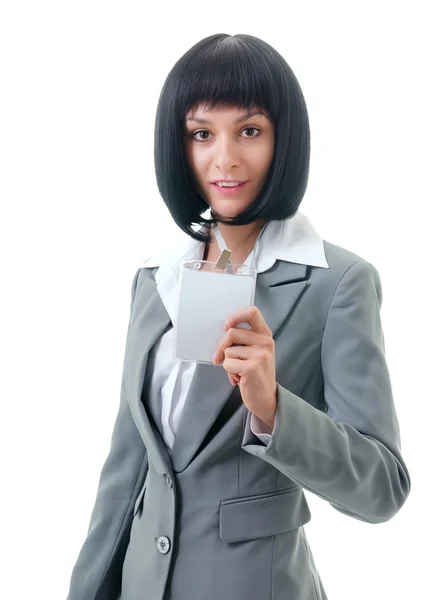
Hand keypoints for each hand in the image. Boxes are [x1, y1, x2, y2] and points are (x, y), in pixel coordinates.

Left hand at [213, 306, 277, 427]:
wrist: (266, 399)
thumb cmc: (255, 374)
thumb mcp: (255, 352)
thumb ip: (243, 340)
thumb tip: (223, 332)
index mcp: (265, 335)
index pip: (252, 312)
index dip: (236, 316)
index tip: (226, 326)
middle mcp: (265, 342)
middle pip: (232, 332)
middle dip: (221, 346)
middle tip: (220, 358)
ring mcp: (260, 355)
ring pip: (228, 351)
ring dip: (228, 363)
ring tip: (239, 372)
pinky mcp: (252, 367)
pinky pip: (227, 363)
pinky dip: (229, 372)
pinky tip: (239, 379)